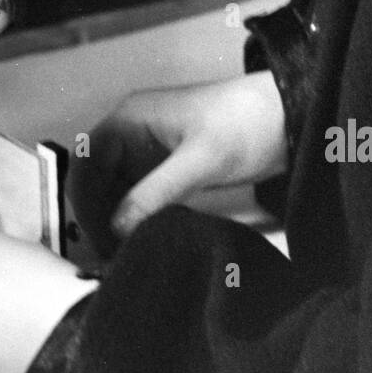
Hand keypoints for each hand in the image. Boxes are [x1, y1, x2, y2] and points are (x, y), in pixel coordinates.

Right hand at [69, 70, 286, 257]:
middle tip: (108, 254)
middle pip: (96, 180)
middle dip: (97, 216)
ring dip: (116, 222)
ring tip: (123, 254)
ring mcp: (149, 153)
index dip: (84, 200)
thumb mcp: (200, 160)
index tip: (94, 236)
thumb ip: (156, 192)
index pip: (86, 162)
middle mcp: (133, 134)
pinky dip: (136, 220)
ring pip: (115, 192)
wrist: (287, 120)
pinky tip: (141, 241)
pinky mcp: (167, 170)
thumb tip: (118, 226)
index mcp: (130, 118)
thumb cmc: (247, 121)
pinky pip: (138, 198)